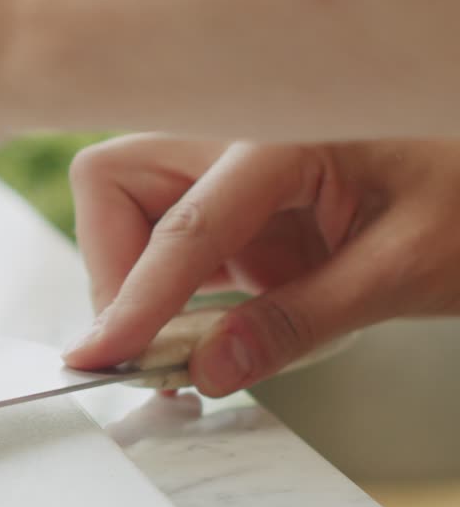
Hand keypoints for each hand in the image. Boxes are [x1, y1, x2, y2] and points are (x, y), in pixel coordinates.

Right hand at [62, 135, 459, 396]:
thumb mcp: (404, 270)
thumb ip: (299, 323)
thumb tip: (208, 369)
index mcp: (286, 138)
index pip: (182, 224)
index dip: (134, 298)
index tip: (102, 355)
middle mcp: (240, 136)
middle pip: (115, 183)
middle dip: (112, 265)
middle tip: (143, 340)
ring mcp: (232, 166)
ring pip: (126, 207)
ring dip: (131, 279)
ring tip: (175, 347)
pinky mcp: (236, 200)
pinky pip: (165, 237)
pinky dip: (162, 289)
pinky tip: (195, 332)